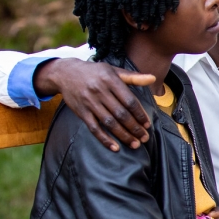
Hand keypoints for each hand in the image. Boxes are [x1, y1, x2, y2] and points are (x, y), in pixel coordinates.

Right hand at [36, 59, 154, 151]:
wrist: (66, 73)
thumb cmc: (95, 72)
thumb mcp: (114, 71)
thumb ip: (133, 77)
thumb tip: (152, 78)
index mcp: (110, 80)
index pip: (129, 101)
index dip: (140, 114)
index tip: (147, 125)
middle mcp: (100, 91)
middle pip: (121, 114)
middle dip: (134, 128)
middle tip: (144, 138)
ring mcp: (89, 102)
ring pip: (109, 123)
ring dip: (123, 135)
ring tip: (135, 144)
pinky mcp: (81, 112)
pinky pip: (94, 128)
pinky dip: (105, 139)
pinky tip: (115, 147)